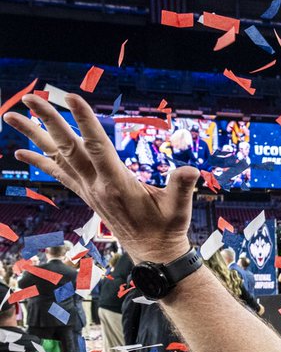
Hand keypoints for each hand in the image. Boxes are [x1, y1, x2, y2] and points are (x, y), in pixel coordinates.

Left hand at [3, 94, 198, 263]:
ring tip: (10, 116)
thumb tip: (191, 170)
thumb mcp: (180, 208)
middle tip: (29, 98)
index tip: (72, 97)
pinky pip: (58, 173)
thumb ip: (183, 187)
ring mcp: (88, 190)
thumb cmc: (168, 228)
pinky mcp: (87, 194)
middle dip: (48, 121)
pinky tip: (22, 151)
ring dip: (33, 136)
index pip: (98, 146)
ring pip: (56, 157)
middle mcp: (96, 186)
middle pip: (68, 147)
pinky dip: (39, 160)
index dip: (85, 121)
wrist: (153, 253)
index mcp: (117, 184)